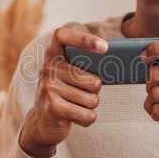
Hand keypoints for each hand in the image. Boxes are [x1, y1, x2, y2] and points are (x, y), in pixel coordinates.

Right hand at [19, 23, 106, 157]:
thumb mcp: (71, 74)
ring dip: (90, 105)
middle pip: (94, 80)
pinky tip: (74, 116)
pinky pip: (88, 115)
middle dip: (95, 91)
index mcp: (53, 53)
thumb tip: (116, 65)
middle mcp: (47, 68)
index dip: (84, 39)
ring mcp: (48, 87)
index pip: (62, 35)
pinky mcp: (53, 107)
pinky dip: (86, 119)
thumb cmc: (66, 93)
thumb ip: (86, 64)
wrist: (42, 122)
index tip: (105, 47)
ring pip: (93, 99)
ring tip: (75, 104)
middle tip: (81, 92)